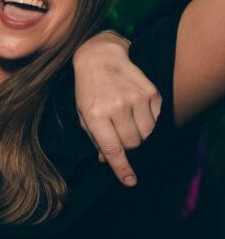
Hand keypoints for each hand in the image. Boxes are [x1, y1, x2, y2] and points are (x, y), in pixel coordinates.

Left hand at [73, 30, 161, 185]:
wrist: (101, 57)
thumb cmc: (88, 89)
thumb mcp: (83, 114)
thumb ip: (94, 138)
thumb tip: (105, 160)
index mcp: (95, 115)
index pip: (113, 148)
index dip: (121, 168)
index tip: (129, 181)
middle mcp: (116, 107)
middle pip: (132, 144)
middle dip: (127, 146)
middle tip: (118, 134)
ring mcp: (136, 98)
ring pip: (146, 134)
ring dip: (139, 134)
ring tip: (126, 121)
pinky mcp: (152, 92)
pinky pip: (156, 119)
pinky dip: (148, 121)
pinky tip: (135, 109)